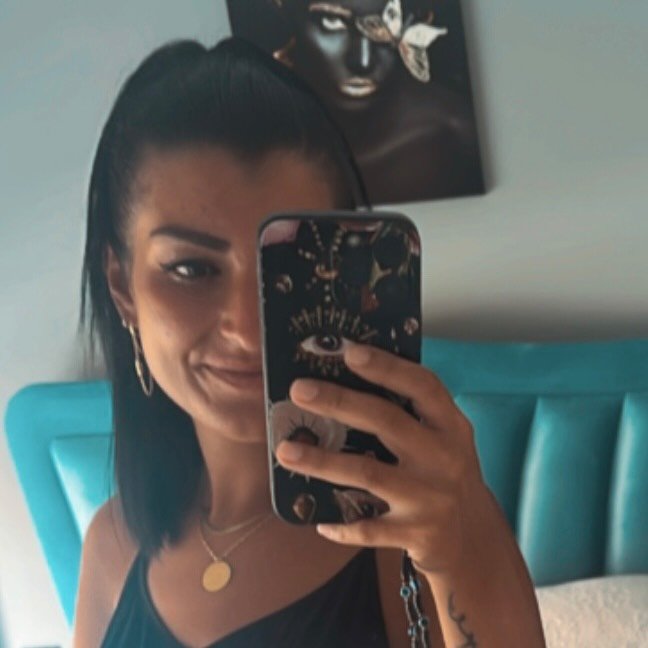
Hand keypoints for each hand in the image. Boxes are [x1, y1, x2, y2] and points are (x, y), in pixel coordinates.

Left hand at [275, 342, 485, 574]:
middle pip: (387, 422)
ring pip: (367, 474)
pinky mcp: (416, 534)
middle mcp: (444, 458)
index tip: (350, 352)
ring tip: (285, 450)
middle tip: (299, 390)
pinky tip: (317, 518)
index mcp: (450, 426)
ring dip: (322, 462)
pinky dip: (340, 524)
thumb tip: (347, 379)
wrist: (471, 536)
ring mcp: (429, 497)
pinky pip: (367, 528)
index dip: (388, 367)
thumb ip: (410, 413)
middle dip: (339, 402)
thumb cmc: (443, 473)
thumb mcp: (442, 438)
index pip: (423, 386)